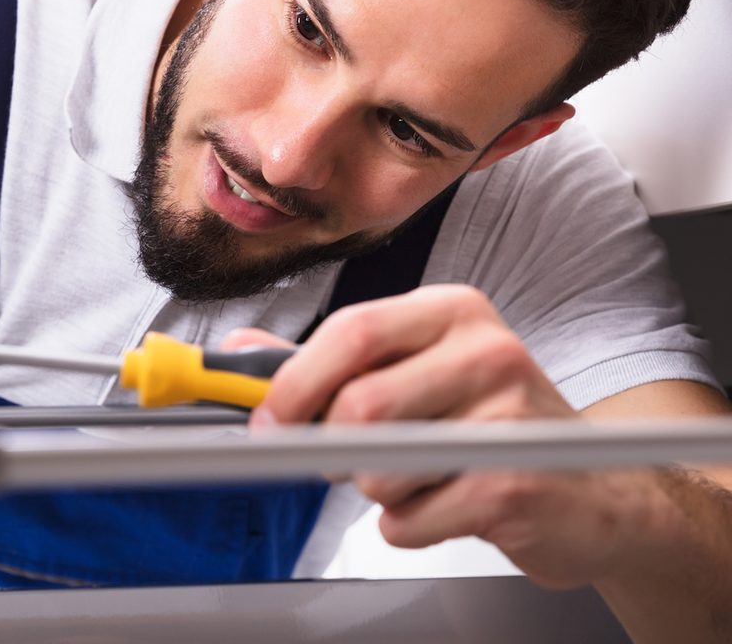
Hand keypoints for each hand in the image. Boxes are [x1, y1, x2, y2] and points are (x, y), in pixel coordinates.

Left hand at [225, 285, 632, 587]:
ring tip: (420, 475)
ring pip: (379, 468)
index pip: (351, 330)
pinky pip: (411, 519)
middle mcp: (486, 349)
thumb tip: (242, 351)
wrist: (594, 487)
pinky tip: (446, 504)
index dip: (295, 381)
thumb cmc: (488, 423)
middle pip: (360, 404)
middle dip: (331, 446)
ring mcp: (510, 415)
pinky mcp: (519, 481)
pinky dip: (407, 525)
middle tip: (342, 457)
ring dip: (376, 489)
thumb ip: (328, 361)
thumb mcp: (414, 371)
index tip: (267, 418)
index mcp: (450, 310)